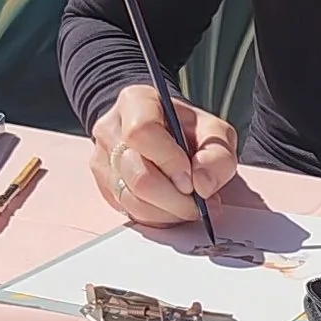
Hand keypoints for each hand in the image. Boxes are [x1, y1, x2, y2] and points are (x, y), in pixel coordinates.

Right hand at [90, 85, 237, 225]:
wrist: (167, 136)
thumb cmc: (188, 132)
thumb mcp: (215, 133)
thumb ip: (217, 155)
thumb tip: (202, 185)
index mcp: (136, 102)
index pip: (142, 132)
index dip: (169, 161)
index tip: (191, 180)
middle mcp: (111, 130)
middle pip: (137, 174)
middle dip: (174, 198)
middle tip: (197, 203)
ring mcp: (103, 160)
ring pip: (131, 199)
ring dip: (167, 212)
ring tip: (189, 206)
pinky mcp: (104, 187)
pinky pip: (129, 211)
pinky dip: (157, 218)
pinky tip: (172, 209)